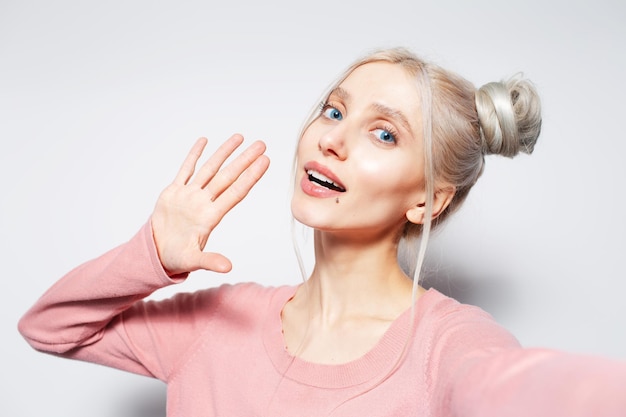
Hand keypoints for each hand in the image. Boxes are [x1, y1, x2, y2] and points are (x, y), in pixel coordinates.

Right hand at [151, 134, 269, 275]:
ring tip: (239, 137)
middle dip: (244, 160)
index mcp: (210, 217)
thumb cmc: (177, 258)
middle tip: (261, 144)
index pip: (235, 192)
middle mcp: (203, 202)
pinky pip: (185, 169)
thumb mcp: (192, 261)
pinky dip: (193, 155)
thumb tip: (227, 268)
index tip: (264, 162)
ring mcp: (189, 195)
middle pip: (227, 176)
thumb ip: (209, 261)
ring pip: (209, 169)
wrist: (157, 253)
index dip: (250, 177)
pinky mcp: (174, 192)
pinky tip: (204, 141)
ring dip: (224, 153)